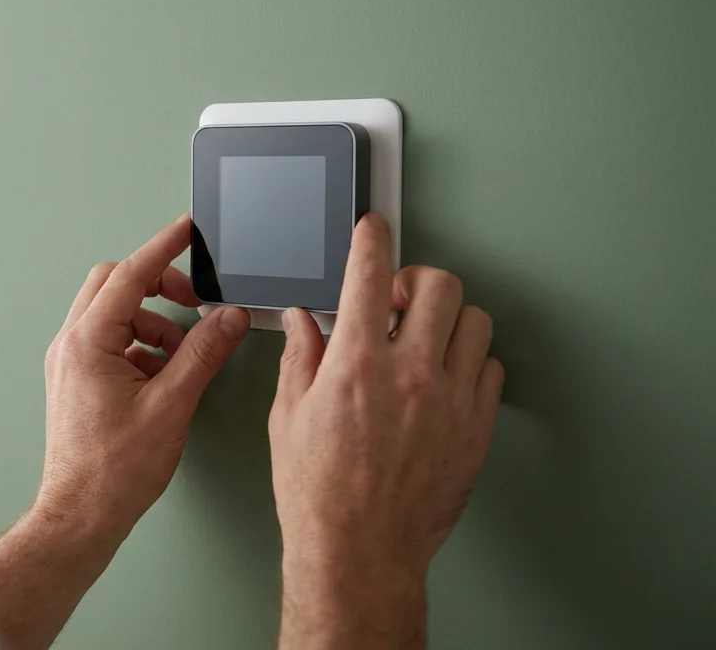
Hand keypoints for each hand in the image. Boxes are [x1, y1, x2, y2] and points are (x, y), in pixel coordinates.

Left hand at [37, 214, 250, 539]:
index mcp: (87, 343)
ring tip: (182, 352)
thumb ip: (202, 354)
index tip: (186, 230)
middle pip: (113, 284)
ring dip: (150, 321)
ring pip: (110, 313)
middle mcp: (70, 346)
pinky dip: (138, 346)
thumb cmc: (113, 471)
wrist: (80, 515)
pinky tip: (163, 375)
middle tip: (194, 299)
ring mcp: (68, 363)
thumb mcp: (171, 406)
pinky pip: (107, 342)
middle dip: (157, 285)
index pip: (129, 274)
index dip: (163, 248)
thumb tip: (228, 318)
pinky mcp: (74, 381)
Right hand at [270, 213, 503, 593]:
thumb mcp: (289, 416)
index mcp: (355, 365)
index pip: (370, 274)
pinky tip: (444, 377)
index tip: (373, 230)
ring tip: (425, 337)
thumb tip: (303, 322)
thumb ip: (302, 357)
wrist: (358, 551)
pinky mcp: (475, 430)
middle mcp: (409, 375)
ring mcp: (450, 401)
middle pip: (440, 286)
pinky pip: (492, 371)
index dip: (372, 239)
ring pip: (475, 323)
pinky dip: (470, 363)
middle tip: (400, 298)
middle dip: (418, 280)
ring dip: (449, 320)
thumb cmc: (318, 493)